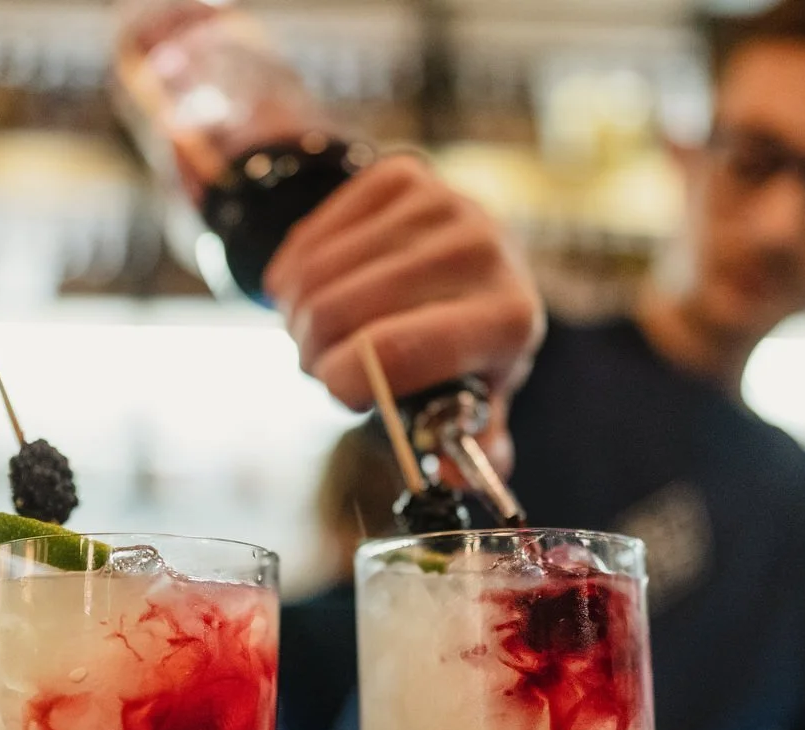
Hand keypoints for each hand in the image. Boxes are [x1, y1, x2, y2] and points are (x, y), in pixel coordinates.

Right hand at [263, 155, 545, 476]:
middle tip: (316, 365)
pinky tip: (309, 287)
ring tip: (313, 331)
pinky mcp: (401, 174)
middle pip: (347, 311)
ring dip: (298, 313)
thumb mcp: (479, 398)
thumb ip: (465, 448)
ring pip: (320, 272)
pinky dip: (294, 270)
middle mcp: (484, 250)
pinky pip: (312, 231)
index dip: (345, 380)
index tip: (336, 392)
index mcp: (510, 317)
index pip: (399, 351)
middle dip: (314, 351)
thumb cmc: (471, 343)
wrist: (481, 258)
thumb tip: (447, 479)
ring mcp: (441, 203)